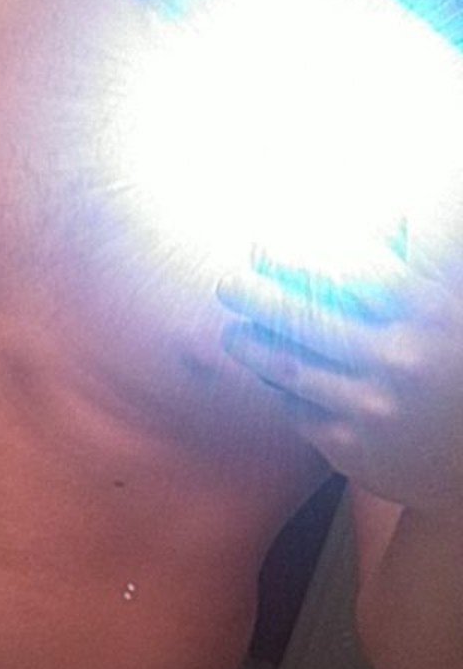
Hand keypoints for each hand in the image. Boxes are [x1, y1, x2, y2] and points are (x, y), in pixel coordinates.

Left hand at [217, 246, 462, 514]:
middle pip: (303, 318)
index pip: (344, 271)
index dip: (292, 258)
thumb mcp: (443, 307)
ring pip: (288, 367)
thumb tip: (362, 220)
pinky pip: (296, 409)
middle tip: (227, 284)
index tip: (259, 248)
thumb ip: (405, 263)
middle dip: (254, 296)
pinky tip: (267, 373)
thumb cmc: (453, 364)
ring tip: (232, 333)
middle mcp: (397, 359)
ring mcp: (371, 407)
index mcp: (425, 312)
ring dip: (249, 345)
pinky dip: (277, 388)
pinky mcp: (350, 448)